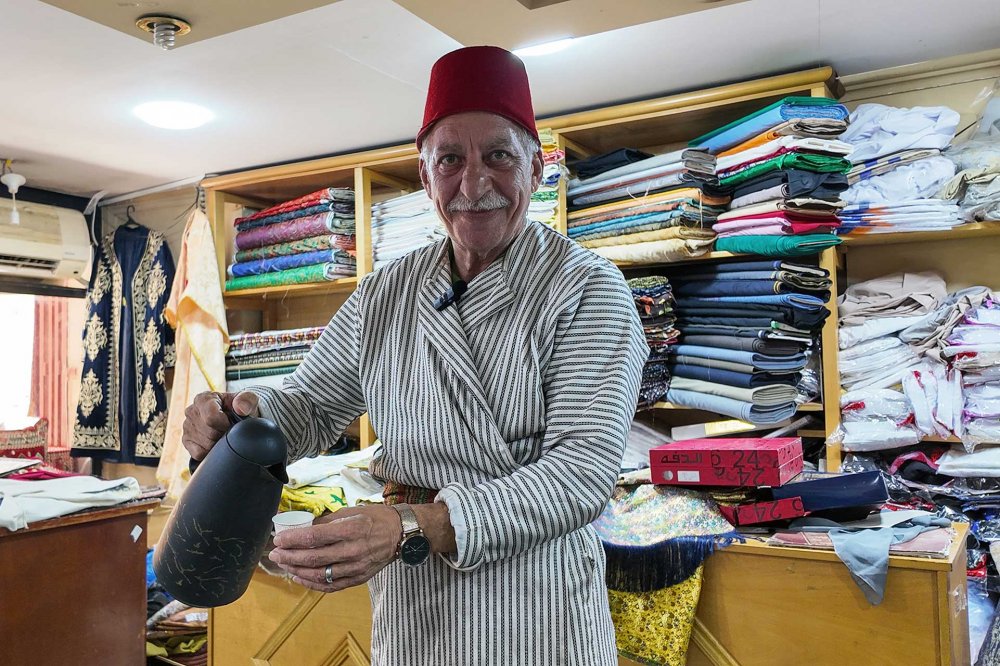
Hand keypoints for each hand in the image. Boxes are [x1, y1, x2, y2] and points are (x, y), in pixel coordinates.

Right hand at [181, 391, 259, 460]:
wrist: (237, 417)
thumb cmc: (241, 407)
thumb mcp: (249, 399)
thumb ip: (247, 399)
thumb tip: (241, 408)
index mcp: (203, 399)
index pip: (211, 417)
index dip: (226, 424)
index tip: (232, 423)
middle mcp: (191, 411)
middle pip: (209, 433)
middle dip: (224, 435)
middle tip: (230, 429)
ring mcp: (187, 427)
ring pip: (205, 445)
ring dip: (218, 444)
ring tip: (223, 434)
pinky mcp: (186, 441)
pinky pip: (198, 454)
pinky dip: (210, 452)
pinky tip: (216, 443)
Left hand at [268, 506, 402, 592]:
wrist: (401, 535)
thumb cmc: (377, 519)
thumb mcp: (352, 512)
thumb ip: (327, 522)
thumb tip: (303, 527)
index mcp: (350, 530)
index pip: (314, 537)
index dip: (293, 539)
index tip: (279, 539)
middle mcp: (352, 550)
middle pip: (313, 558)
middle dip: (289, 556)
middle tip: (275, 554)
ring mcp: (355, 567)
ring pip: (319, 575)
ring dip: (297, 571)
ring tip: (284, 565)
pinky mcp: (358, 578)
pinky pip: (331, 586)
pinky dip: (312, 584)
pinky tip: (300, 578)